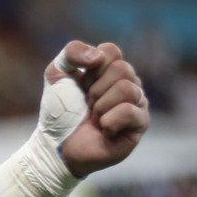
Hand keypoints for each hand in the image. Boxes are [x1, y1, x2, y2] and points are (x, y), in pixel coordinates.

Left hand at [49, 41, 149, 176]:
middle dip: (95, 90)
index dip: (91, 67)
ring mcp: (137, 102)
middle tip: (87, 105)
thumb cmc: (59, 112)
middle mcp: (128, 82)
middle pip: (122, 68)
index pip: (111, 51)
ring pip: (127, 88)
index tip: (80, 84)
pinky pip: (129, 111)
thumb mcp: (56, 75)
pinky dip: (109, 122)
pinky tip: (104, 130)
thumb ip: (72, 53)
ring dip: (101, 106)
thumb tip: (98, 55)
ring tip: (94, 118)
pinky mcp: (140, 124)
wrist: (57, 146)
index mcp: (109, 69)